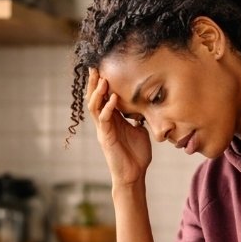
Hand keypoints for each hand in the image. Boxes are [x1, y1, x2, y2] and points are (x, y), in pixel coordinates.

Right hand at [86, 68, 151, 186]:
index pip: (103, 97)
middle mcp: (104, 123)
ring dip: (98, 92)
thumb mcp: (140, 131)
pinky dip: (108, 107)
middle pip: (94, 98)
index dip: (101, 83)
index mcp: (112, 119)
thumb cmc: (137, 155)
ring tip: (103, 78)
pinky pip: (104, 119)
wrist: (134, 175)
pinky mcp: (105, 138)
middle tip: (96, 66)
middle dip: (94, 83)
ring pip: (94, 107)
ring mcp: (103, 130)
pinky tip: (113, 97)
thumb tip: (145, 106)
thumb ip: (138, 118)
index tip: (103, 67)